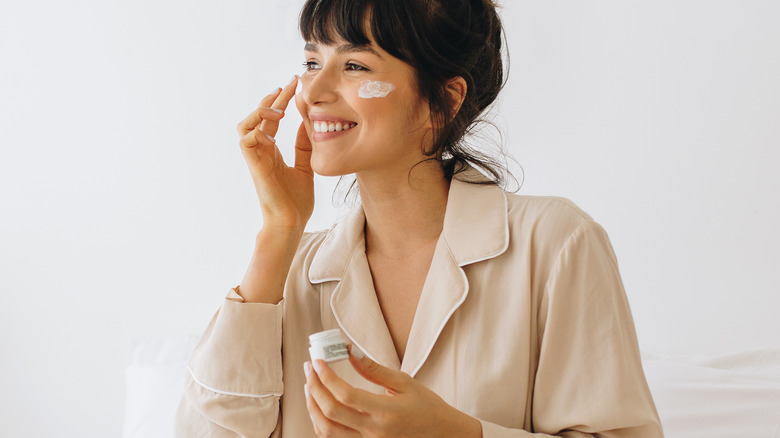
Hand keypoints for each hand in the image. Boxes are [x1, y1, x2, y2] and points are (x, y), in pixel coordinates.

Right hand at [237, 76, 313, 230]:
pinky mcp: (254, 166)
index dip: (281, 99)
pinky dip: (256, 131)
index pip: (272, 118)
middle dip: (273, 97)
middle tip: (290, 84)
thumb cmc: (296, 201)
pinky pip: (245, 142)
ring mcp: (256, 158)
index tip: (295, 84)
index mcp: (272, 150)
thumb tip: (307, 124)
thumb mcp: (306, 166)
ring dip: (259, 112)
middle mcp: (261, 151)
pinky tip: (273, 131)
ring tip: (279, 108)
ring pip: (244, 125)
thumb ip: (304, 146)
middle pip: (258, 116)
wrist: (291, 222)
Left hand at [303, 345, 482, 437]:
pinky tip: (320, 405)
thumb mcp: (404, 382)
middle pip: (330, 412)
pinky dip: (321, 422)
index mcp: (385, 412)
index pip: (345, 394)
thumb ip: (373, 369)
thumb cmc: (427, 407)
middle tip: (309, 368)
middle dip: (314, 387)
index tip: (318, 360)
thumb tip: (349, 350)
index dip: (326, 376)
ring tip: (310, 385)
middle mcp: (373, 431)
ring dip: (313, 406)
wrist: (443, 435)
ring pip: (327, 430)